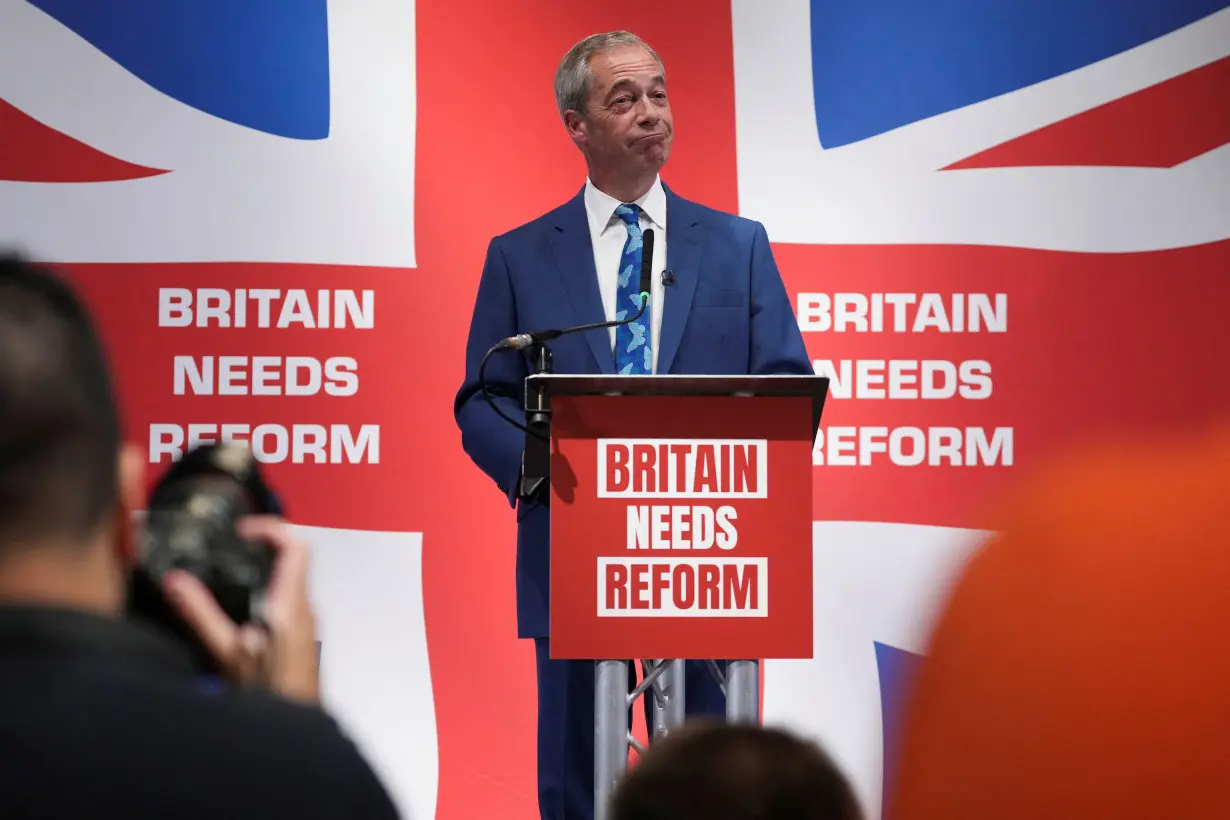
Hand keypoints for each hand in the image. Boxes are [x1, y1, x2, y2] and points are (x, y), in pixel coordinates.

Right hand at [162, 515, 320, 704]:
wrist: (295, 721)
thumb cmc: (268, 694)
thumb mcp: (226, 653)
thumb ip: (200, 614)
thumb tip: (176, 581)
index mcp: (290, 607)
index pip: (296, 548)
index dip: (271, 529)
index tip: (242, 531)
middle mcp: (305, 609)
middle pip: (295, 557)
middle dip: (265, 543)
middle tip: (234, 542)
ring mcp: (308, 621)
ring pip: (295, 576)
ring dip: (268, 564)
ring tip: (235, 562)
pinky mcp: (304, 632)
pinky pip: (292, 595)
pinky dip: (270, 584)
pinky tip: (245, 598)